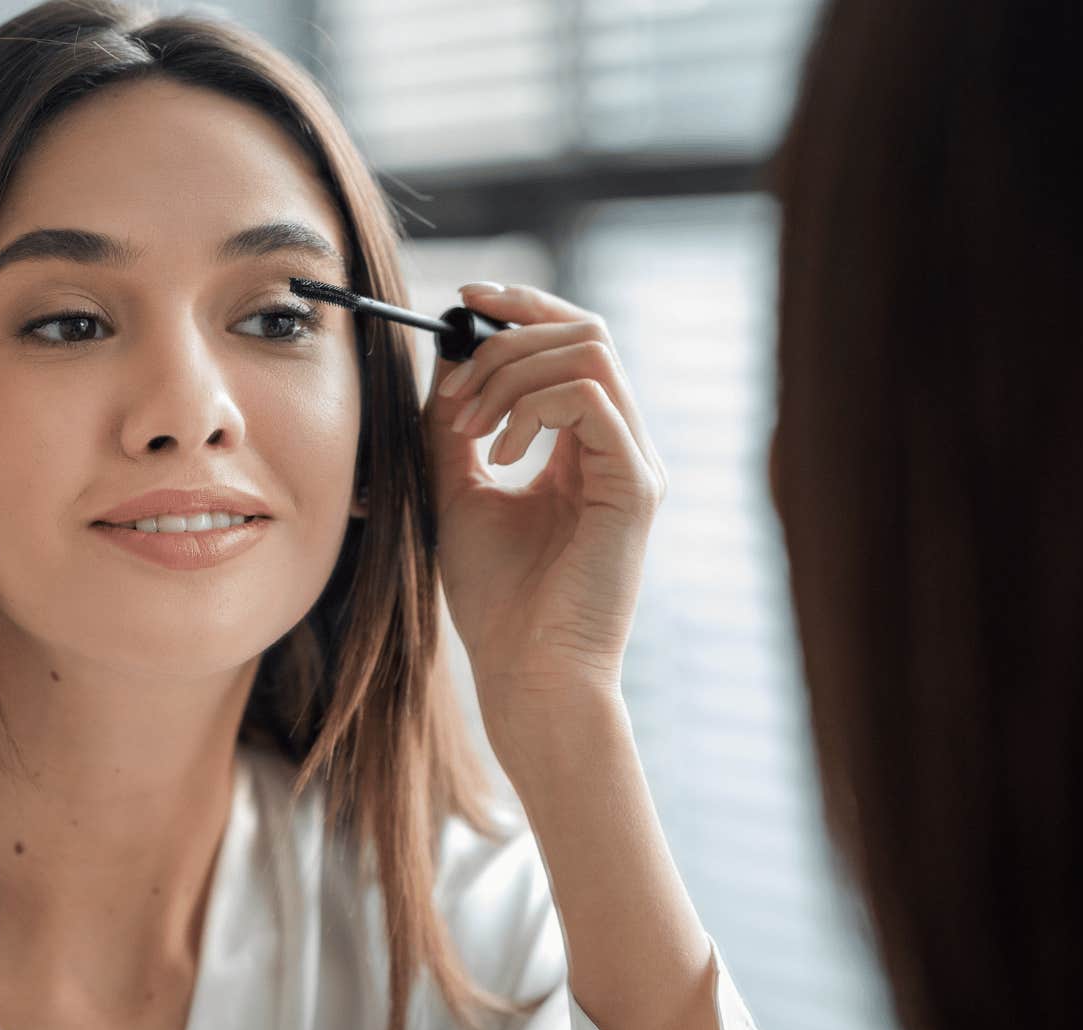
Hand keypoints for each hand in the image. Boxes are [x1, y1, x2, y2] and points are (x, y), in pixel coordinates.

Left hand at [422, 283, 667, 727]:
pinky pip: (591, 400)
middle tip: (456, 383)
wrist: (527, 675)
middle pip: (587, 331)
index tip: (464, 301)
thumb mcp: (459, 490)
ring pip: (591, 353)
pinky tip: (500, 456)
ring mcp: (636, 464)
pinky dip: (533, 409)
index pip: (573, 342)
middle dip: (509, 337)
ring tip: (471, 427)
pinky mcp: (637, 488)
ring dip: (513, 373)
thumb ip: (456, 424)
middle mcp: (621, 447)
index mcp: (589, 447)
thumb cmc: (498, 601)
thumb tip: (446, 356)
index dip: (522, 307)